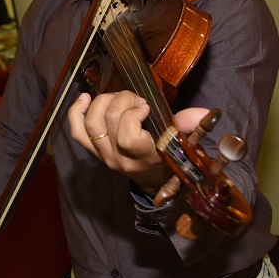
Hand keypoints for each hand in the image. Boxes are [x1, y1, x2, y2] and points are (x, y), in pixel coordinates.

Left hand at [68, 91, 205, 191]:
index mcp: (144, 158)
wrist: (154, 179)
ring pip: (91, 123)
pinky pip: (77, 131)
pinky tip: (85, 98)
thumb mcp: (185, 145)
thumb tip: (201, 112)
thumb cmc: (170, 158)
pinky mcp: (93, 151)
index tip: (146, 107)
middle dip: (122, 100)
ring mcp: (103, 156)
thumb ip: (191, 128)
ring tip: (120, 98)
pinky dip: (76, 111)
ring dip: (104, 101)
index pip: (126, 137)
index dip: (132, 115)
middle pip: (108, 121)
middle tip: (136, 99)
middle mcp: (120, 159)